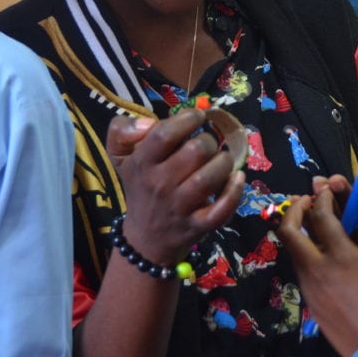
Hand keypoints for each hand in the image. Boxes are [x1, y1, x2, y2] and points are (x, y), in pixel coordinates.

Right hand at [106, 109, 244, 265]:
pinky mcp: (198, 225)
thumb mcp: (120, 157)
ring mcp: (180, 207)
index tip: (198, 117)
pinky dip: (234, 191)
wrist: (145, 239)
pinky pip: (221, 209)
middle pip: (195, 151)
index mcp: (142, 163)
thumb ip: (121, 130)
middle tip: (208, 144)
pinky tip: (237, 178)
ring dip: (224, 162)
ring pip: (210, 177)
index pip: (164, 134)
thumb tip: (148, 122)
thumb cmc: (140, 187)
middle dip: (209, 140)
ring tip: (221, 159)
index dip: (187, 119)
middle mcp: (160, 185)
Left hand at [277, 187, 357, 356]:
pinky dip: (304, 254)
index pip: (321, 217)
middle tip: (306, 201)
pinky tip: (322, 256)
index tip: (326, 190)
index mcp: (339, 257)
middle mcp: (317, 269)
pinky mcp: (309, 301)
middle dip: (294, 210)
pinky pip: (300, 270)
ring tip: (314, 225)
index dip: (322, 198)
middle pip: (288, 231)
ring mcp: (309, 287)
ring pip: (291, 252)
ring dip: (298, 233)